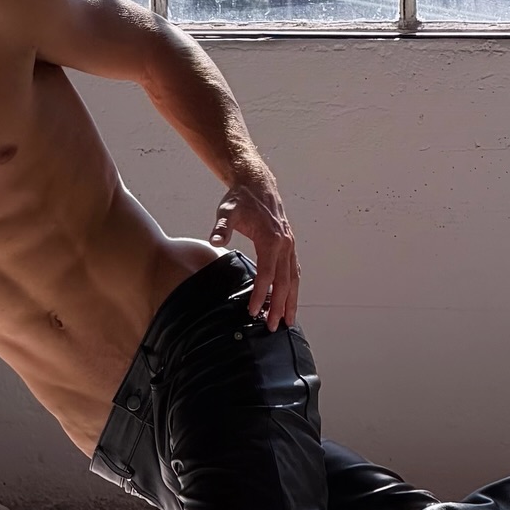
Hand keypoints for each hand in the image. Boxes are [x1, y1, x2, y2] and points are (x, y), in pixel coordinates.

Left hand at [210, 170, 299, 330]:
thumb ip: (222, 228)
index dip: (260, 294)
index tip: (253, 311)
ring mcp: (289, 245)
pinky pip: (294, 270)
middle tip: (273, 326)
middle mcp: (284, 244)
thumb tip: (214, 240)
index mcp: (271, 239)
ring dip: (291, 300)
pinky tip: (290, 299)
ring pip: (294, 278)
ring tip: (289, 321)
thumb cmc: (241, 199)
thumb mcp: (226, 212)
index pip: (266, 274)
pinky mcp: (289, 245)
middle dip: (279, 306)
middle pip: (284, 282)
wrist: (257, 184)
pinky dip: (293, 287)